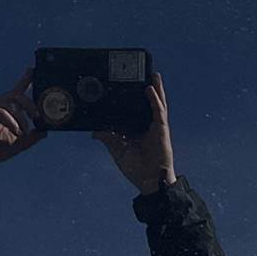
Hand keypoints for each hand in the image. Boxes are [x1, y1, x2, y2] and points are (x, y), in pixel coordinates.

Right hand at [0, 69, 44, 164]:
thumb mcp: (19, 144)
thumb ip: (31, 137)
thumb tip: (45, 131)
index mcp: (6, 109)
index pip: (17, 90)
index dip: (26, 79)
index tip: (34, 69)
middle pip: (16, 95)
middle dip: (30, 105)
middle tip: (37, 117)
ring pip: (10, 104)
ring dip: (21, 118)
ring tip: (24, 132)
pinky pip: (0, 113)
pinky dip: (11, 122)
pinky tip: (16, 131)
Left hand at [95, 73, 175, 195]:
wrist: (149, 181)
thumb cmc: (135, 169)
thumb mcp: (116, 150)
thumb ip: (107, 138)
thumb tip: (94, 131)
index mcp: (136, 131)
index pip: (133, 111)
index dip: (130, 99)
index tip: (124, 86)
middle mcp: (147, 126)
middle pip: (146, 104)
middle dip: (146, 89)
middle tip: (142, 74)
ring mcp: (155, 127)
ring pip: (156, 103)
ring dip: (156, 88)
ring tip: (153, 75)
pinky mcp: (161, 129)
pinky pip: (158, 111)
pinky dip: (154, 99)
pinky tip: (149, 88)